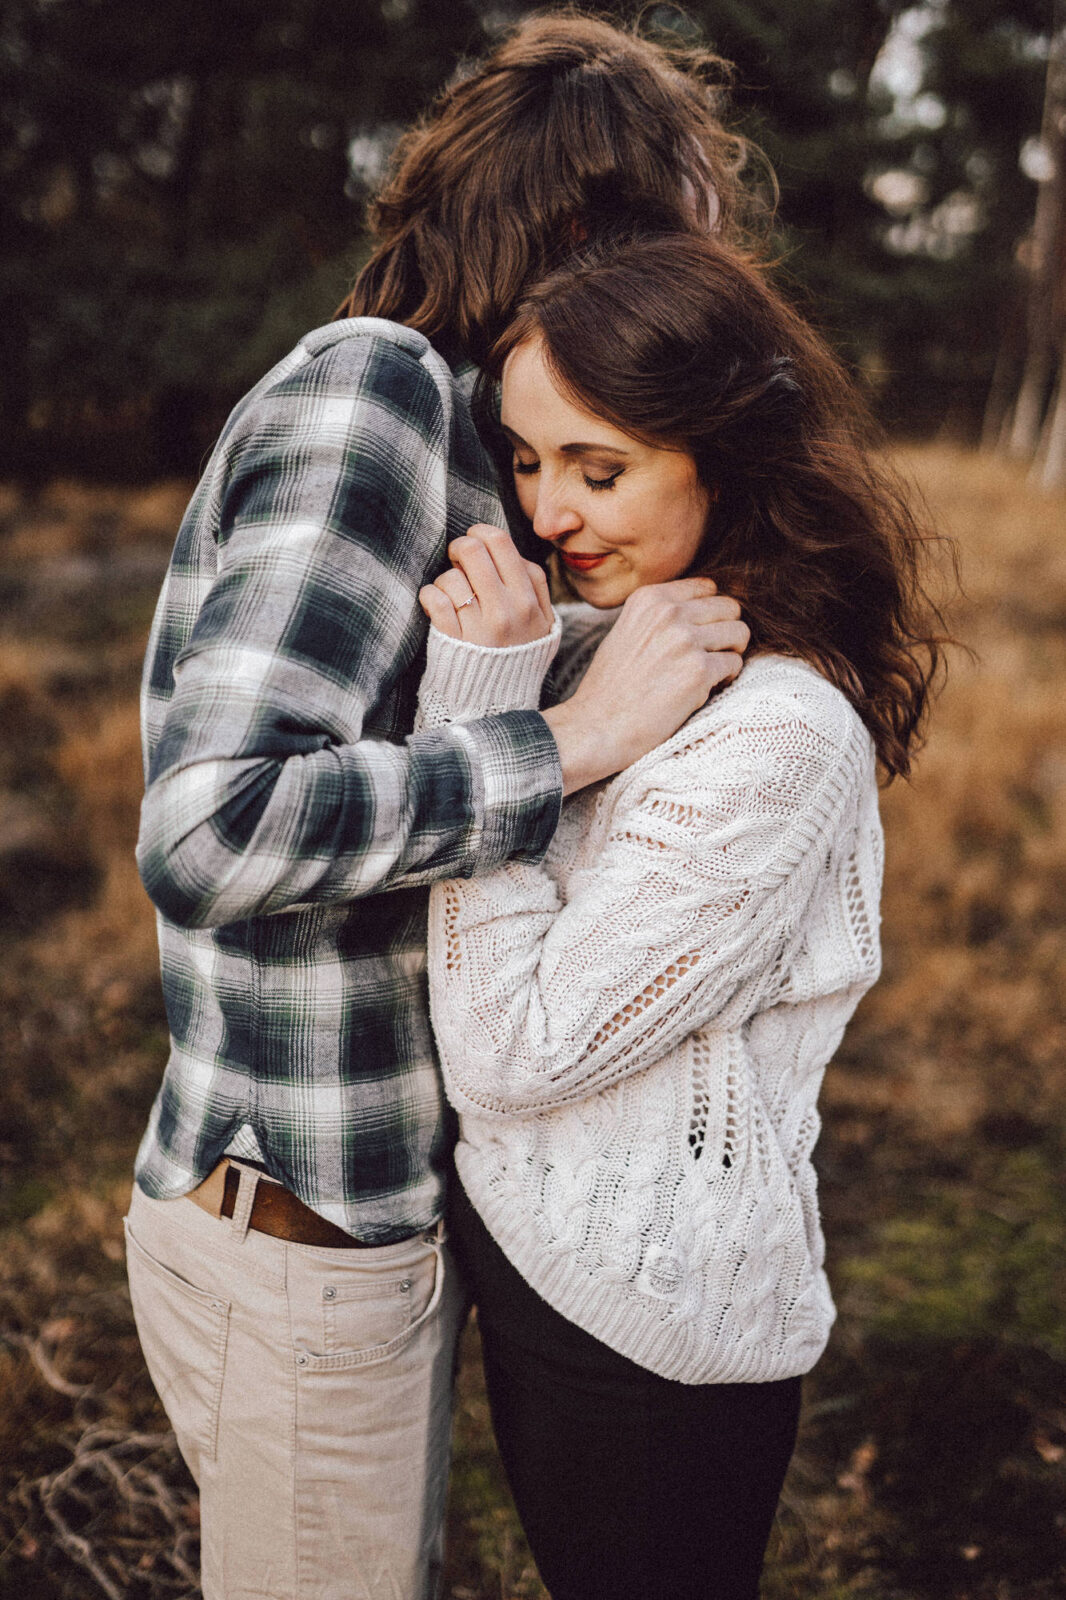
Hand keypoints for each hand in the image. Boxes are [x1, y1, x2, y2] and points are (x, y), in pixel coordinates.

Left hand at [419, 524, 553, 646]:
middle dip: (459, 548)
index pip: (502, 544)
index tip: (476, 541)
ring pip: (451, 576)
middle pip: (473, 550)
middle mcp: (506, 612)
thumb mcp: (543, 626)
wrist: (497, 705)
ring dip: (446, 580)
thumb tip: (513, 553)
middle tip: (458, 559)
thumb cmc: (517, 658)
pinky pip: (434, 598)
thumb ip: (536, 588)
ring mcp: (478, 627)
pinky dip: (430, 595)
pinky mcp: (451, 640)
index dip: (482, 533)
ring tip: (453, 595)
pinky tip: (436, 604)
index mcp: (528, 602)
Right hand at [542, 578, 748, 793]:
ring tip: (707, 673)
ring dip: (729, 654)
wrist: (596, 728)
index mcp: (650, 598)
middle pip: (730, 608)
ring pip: (740, 633)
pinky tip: (702, 690)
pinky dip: (725, 679)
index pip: (708, 588)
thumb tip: (701, 609)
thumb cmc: (610, 687)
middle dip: (725, 633)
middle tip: (708, 656)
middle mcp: (669, 613)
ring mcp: (685, 640)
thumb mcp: (627, 631)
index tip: (698, 636)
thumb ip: (661, 615)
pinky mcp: (699, 671)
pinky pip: (735, 664)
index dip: (709, 614)